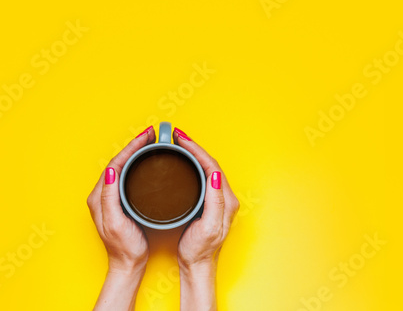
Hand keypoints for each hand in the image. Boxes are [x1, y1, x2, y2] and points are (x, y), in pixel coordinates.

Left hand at [87, 125, 155, 310]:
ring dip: (136, 153)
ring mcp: (111, 197)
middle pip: (119, 162)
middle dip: (134, 146)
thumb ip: (110, 197)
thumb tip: (110, 171)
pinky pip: (127, 175)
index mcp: (100, 196)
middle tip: (151, 135)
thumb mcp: (115, 223)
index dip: (131, 148)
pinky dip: (137, 164)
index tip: (146, 137)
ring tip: (150, 143)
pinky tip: (147, 162)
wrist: (128, 264)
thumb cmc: (124, 247)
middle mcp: (102, 194)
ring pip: (123, 167)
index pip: (115, 163)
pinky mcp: (119, 201)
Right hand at [173, 128, 239, 310]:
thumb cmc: (200, 250)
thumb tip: (216, 175)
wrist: (198, 265)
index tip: (182, 139)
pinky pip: (201, 176)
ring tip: (179, 144)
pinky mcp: (209, 202)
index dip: (196, 150)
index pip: (212, 166)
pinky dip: (192, 165)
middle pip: (209, 163)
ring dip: (193, 154)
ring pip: (205, 168)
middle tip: (177, 136)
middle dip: (194, 147)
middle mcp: (224, 197)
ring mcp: (217, 199)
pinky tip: (182, 162)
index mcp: (225, 200)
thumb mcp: (208, 227)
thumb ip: (214, 202)